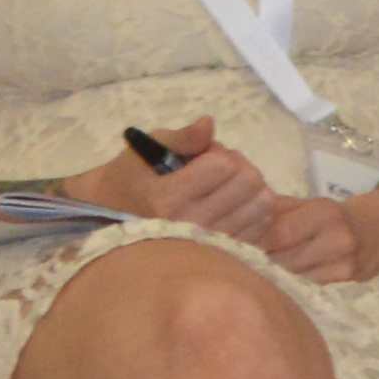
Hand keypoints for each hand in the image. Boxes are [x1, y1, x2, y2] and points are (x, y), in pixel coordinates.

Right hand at [99, 117, 286, 240]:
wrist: (117, 227)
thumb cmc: (132, 182)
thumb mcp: (143, 152)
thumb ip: (180, 138)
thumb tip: (208, 124)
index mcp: (168, 199)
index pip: (222, 165)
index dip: (217, 152)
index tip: (201, 157)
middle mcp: (192, 225)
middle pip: (249, 182)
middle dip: (238, 166)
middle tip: (217, 170)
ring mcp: (211, 244)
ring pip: (261, 204)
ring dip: (250, 187)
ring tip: (224, 188)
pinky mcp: (224, 254)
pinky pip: (261, 226)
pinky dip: (254, 209)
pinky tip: (233, 206)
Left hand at [245, 186, 378, 283]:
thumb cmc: (339, 215)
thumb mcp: (310, 204)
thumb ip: (277, 210)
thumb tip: (237, 215)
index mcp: (325, 213)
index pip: (277, 233)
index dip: (253, 240)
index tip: (237, 242)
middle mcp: (337, 239)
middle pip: (282, 257)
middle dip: (260, 258)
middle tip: (242, 258)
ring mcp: (343, 264)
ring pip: (292, 275)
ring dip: (273, 273)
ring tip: (260, 269)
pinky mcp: (345, 282)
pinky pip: (305, 285)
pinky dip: (290, 283)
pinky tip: (283, 279)